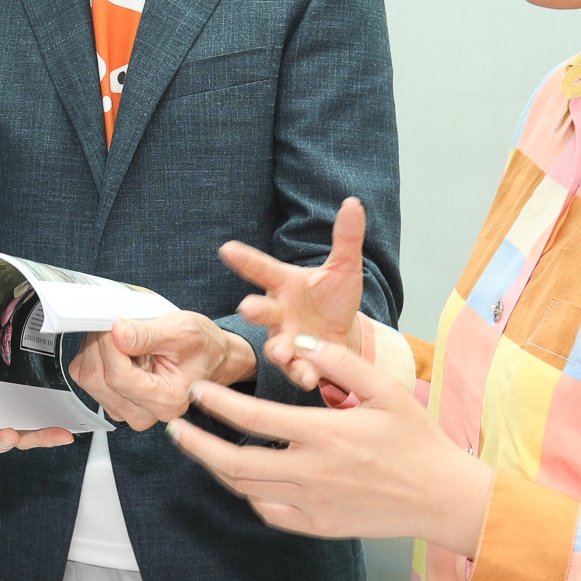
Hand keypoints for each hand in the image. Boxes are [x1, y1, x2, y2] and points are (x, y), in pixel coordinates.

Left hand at [68, 310, 256, 430]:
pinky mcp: (114, 401)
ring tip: (121, 336)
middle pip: (98, 379)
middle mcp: (145, 413)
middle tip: (118, 324)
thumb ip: (147, 334)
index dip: (109, 346)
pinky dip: (93, 355)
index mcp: (166, 400)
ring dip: (95, 348)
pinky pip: (86, 377)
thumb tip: (117, 332)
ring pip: (87, 378)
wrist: (211, 357)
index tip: (117, 324)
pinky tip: (115, 347)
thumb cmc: (203, 348)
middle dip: (100, 345)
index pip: (119, 377)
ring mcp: (126, 410)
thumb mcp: (182, 331)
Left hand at [166, 341, 494, 557]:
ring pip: (248, 491)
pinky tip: (240, 478)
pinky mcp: (319, 527)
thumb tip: (297, 344)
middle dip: (198, 445)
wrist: (443, 497)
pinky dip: (248, 495)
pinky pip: (270, 513)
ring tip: (197, 448)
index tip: (196, 391)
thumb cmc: (416, 439)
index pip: (255, 420)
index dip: (218, 405)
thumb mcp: (385, 389)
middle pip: (236, 463)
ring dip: (216, 469)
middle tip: (175, 427)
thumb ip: (339, 362)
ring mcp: (314, 505)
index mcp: (326, 435)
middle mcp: (313, 473)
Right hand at [226, 197, 370, 383]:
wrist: (345, 335)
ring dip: (278, 349)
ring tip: (282, 352)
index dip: (245, 260)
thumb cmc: (334, 298)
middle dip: (253, 310)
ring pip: (275, 345)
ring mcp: (287, 339)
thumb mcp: (344, 267)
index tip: (227, 249)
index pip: (263, 269)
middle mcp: (279, 313)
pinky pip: (297, 370)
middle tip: (248, 307)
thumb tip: (354, 202)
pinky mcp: (301, 363)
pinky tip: (310, 378)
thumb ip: (346, 238)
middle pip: (262, 310)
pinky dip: (303, 374)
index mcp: (285, 284)